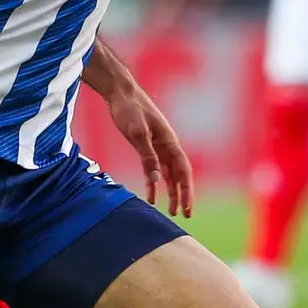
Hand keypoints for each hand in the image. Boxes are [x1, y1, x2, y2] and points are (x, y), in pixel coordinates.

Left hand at [104, 79, 194, 217]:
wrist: (120, 93)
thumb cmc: (130, 110)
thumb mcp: (137, 133)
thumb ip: (147, 156)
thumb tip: (156, 179)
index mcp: (170, 142)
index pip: (183, 172)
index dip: (187, 191)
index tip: (187, 208)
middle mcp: (167, 145)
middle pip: (179, 175)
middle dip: (182, 195)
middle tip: (183, 215)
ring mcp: (158, 146)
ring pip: (168, 174)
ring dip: (170, 192)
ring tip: (170, 210)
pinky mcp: (147, 145)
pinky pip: (154, 168)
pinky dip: (154, 182)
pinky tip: (150, 195)